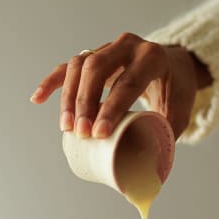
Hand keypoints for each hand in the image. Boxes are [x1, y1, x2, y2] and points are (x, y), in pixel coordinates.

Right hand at [30, 32, 211, 139]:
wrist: (175, 64)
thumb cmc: (177, 90)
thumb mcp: (181, 111)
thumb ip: (167, 135)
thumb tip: (151, 171)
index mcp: (152, 57)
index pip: (128, 82)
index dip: (111, 109)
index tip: (99, 134)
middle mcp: (129, 46)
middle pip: (97, 69)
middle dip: (86, 103)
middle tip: (82, 133)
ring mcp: (108, 47)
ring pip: (79, 65)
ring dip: (69, 97)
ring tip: (67, 127)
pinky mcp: (94, 54)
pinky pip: (68, 66)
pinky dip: (52, 82)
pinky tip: (38, 99)